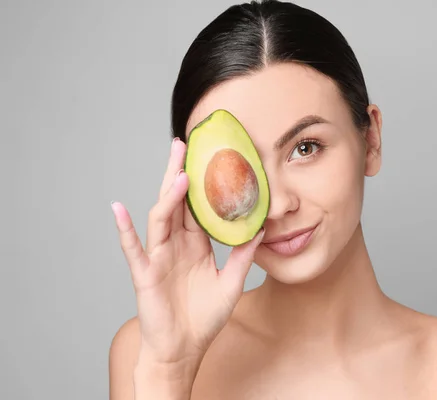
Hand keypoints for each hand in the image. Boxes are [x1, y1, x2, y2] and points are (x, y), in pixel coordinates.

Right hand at [111, 137, 264, 373]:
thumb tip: (260, 229)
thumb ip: (243, 256)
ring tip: (179, 172)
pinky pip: (133, 249)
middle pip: (177, 202)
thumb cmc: (204, 318)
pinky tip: (119, 209)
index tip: (211, 158)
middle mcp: (176, 245)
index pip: (199, 207)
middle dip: (179, 172)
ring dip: (168, 195)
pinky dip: (125, 229)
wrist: (183, 349)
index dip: (204, 184)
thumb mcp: (231, 283)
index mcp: (196, 245)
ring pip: (160, 217)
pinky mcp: (145, 274)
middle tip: (183, 143)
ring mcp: (159, 257)